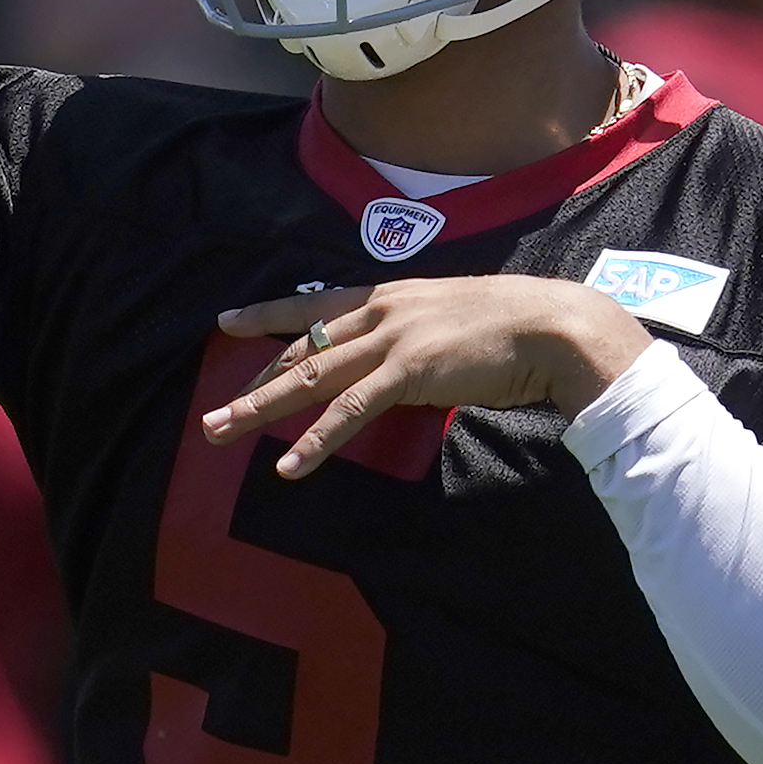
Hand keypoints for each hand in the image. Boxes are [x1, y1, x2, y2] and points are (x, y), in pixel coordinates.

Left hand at [204, 276, 655, 477]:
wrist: (552, 326)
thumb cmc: (515, 328)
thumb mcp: (451, 323)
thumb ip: (418, 340)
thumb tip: (403, 366)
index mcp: (390, 297)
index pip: (315, 308)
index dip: (268, 315)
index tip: (227, 321)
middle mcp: (382, 312)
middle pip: (302, 349)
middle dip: (252, 381)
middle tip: (211, 414)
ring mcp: (392, 339)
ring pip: (311, 377)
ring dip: (262, 409)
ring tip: (222, 433)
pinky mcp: (408, 371)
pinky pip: (350, 410)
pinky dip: (316, 440)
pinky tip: (289, 466)